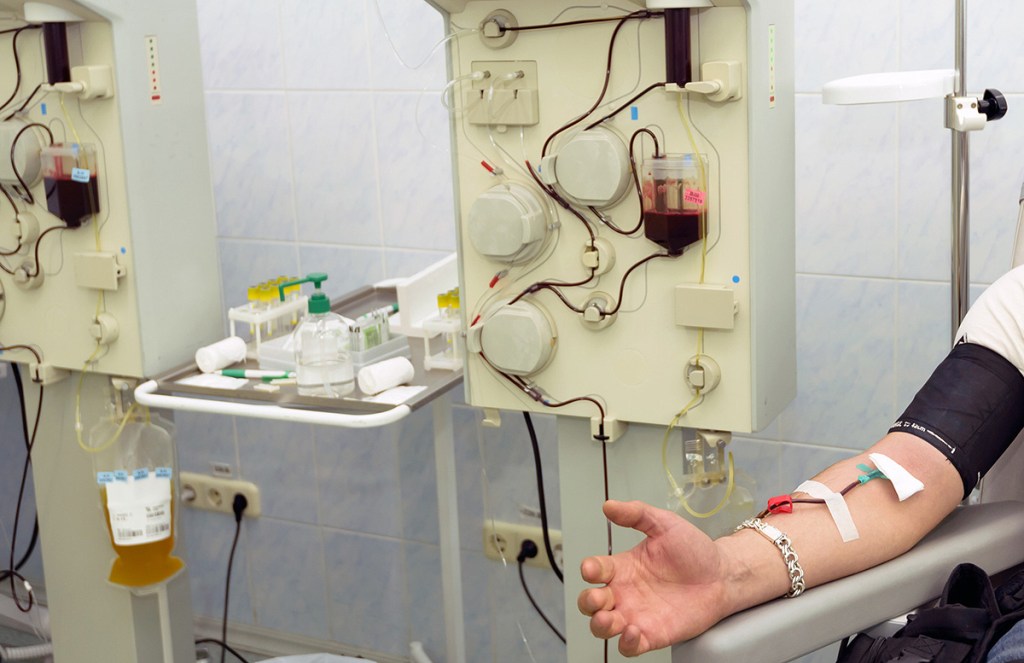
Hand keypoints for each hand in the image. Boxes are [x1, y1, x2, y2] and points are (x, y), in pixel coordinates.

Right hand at [578, 500, 731, 656]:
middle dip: (587, 602)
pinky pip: (630, 646)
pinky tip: (632, 632)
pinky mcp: (653, 634)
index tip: (592, 568)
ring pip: (604, 627)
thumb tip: (609, 505)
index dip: (590, 569)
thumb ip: (636, 513)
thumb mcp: (664, 524)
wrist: (723, 575)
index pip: (596, 570)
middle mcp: (626, 592)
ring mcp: (637, 614)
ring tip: (608, 619)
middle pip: (592, 602)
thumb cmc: (695, 551)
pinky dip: (625, 643)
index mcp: (624, 567)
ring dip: (599, 626)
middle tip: (597, 598)